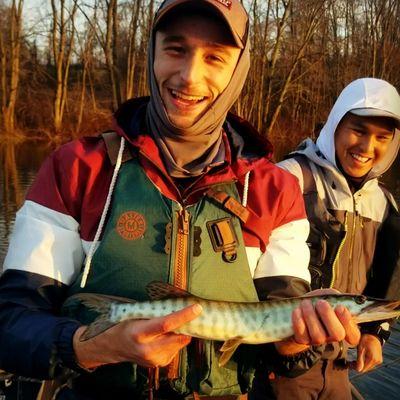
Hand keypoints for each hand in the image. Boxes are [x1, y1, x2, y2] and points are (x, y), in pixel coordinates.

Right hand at [73, 304, 201, 368]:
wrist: (112, 347)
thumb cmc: (123, 325)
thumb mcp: (135, 315)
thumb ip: (154, 312)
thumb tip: (178, 304)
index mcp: (140, 334)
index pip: (166, 324)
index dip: (183, 315)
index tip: (197, 308)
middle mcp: (148, 350)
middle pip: (178, 337)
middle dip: (189, 325)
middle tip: (193, 313)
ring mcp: (155, 359)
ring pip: (180, 343)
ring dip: (182, 332)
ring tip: (176, 323)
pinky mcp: (160, 364)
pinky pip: (176, 348)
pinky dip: (176, 339)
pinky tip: (167, 335)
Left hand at [276, 289, 360, 355]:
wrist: (296, 309)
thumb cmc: (315, 303)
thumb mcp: (327, 296)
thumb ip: (335, 297)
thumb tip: (337, 299)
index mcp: (342, 327)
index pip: (354, 335)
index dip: (349, 323)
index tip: (340, 307)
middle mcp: (331, 336)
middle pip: (337, 334)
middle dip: (328, 316)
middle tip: (321, 303)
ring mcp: (317, 340)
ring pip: (318, 335)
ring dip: (311, 315)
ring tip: (305, 303)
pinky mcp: (302, 340)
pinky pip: (302, 333)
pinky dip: (299, 319)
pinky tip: (297, 310)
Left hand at [350, 333, 382, 372]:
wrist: (373, 334)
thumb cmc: (365, 339)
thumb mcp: (360, 348)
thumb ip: (359, 359)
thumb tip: (358, 370)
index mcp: (373, 359)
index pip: (363, 369)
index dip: (354, 368)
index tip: (347, 364)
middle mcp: (377, 361)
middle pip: (365, 369)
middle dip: (357, 367)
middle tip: (349, 363)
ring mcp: (379, 361)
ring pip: (367, 367)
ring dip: (360, 365)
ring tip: (352, 361)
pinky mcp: (378, 359)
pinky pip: (370, 364)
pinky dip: (364, 363)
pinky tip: (359, 360)